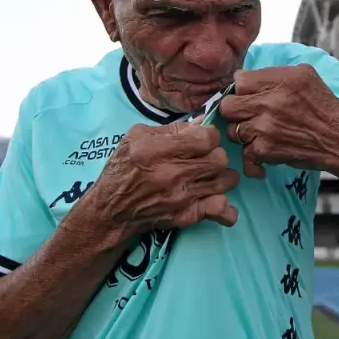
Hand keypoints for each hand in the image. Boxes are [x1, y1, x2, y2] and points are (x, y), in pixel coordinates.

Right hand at [88, 121, 240, 237]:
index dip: (209, 135)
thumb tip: (201, 123)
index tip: (203, 139)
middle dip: (216, 154)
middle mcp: (173, 174)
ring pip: (226, 181)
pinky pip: (221, 210)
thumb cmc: (124, 168)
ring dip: (223, 176)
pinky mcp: (187, 216)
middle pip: (220, 158)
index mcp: (158, 150)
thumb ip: (171, 129)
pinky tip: (218, 199)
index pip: (206, 138)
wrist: (112, 210)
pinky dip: (226, 207)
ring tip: (212, 175)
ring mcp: (182, 197)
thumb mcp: (137, 137)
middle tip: (206, 157)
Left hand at [218, 64, 338, 178]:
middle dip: (236, 111)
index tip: (249, 95)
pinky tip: (264, 150)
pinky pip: (244, 152)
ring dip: (243, 133)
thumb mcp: (306, 75)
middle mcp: (271, 102)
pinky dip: (252, 155)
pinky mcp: (266, 150)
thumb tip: (247, 78)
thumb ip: (276, 74)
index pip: (239, 80)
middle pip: (228, 106)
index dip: (242, 89)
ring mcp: (265, 128)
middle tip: (247, 114)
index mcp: (281, 80)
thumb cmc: (325, 107)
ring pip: (232, 130)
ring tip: (259, 133)